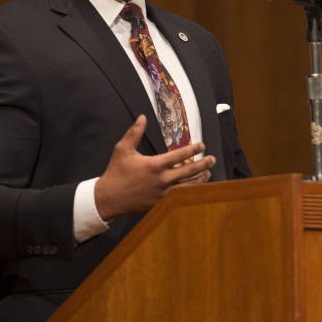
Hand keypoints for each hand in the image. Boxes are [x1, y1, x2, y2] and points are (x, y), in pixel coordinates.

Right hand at [94, 115, 215, 220]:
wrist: (109, 198)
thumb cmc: (116, 172)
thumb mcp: (122, 149)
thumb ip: (134, 132)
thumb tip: (142, 117)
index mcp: (154, 165)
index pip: (179, 156)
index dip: (193, 149)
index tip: (202, 145)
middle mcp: (162, 180)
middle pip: (189, 172)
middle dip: (203, 164)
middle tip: (212, 159)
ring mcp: (163, 194)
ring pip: (188, 187)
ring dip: (200, 179)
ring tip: (208, 173)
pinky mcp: (161, 204)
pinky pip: (180, 197)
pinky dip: (190, 192)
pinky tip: (196, 188)